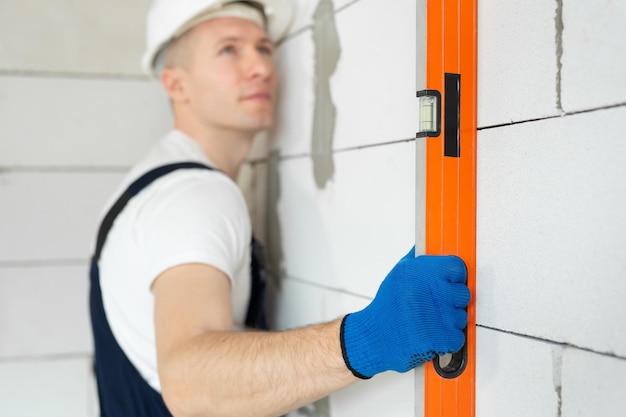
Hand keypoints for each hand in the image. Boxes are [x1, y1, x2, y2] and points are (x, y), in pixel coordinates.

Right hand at [340, 247, 469, 378]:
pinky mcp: (441, 336)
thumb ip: (418, 259)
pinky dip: (446, 340)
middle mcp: (431, 290)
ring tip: (428, 321)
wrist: (374, 336)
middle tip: (434, 306)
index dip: (454, 276)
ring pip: (461, 317)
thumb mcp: (399, 274)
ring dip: (449, 322)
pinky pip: (457, 337)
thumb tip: (431, 243)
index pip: (457, 267)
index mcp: (421, 271)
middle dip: (452, 301)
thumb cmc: (388, 306)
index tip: (449, 282)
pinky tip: (430, 335)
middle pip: (463, 293)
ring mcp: (438, 314)